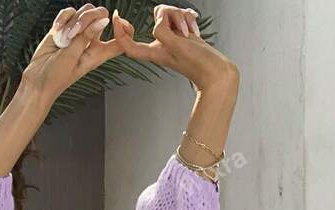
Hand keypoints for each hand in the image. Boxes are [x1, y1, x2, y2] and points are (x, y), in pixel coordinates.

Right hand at [21, 4, 124, 100]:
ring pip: (84, 11)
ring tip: (64, 36)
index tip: (114, 20)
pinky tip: (57, 30)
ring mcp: (77, 34)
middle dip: (88, 17)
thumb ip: (86, 37)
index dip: (122, 27)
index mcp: (98, 53)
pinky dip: (62, 18)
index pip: (120, 40)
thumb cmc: (56, 77)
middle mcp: (89, 42)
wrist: (37, 80)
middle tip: (75, 31)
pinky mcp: (64, 29)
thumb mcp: (72, 57)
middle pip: (101, 16)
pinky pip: (68, 13)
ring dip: (73, 20)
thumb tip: (102, 20)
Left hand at [112, 5, 238, 91]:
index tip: (118, 17)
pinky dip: (189, 19)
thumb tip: (159, 19)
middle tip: (181, 30)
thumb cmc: (198, 64)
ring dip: (182, 17)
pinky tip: (194, 29)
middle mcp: (161, 45)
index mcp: (154, 53)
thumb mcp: (177, 45)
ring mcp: (172, 39)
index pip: (129, 44)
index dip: (120, 32)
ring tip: (190, 32)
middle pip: (156, 18)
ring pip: (170, 14)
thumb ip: (163, 30)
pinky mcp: (183, 35)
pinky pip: (181, 17)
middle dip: (169, 15)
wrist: (216, 71)